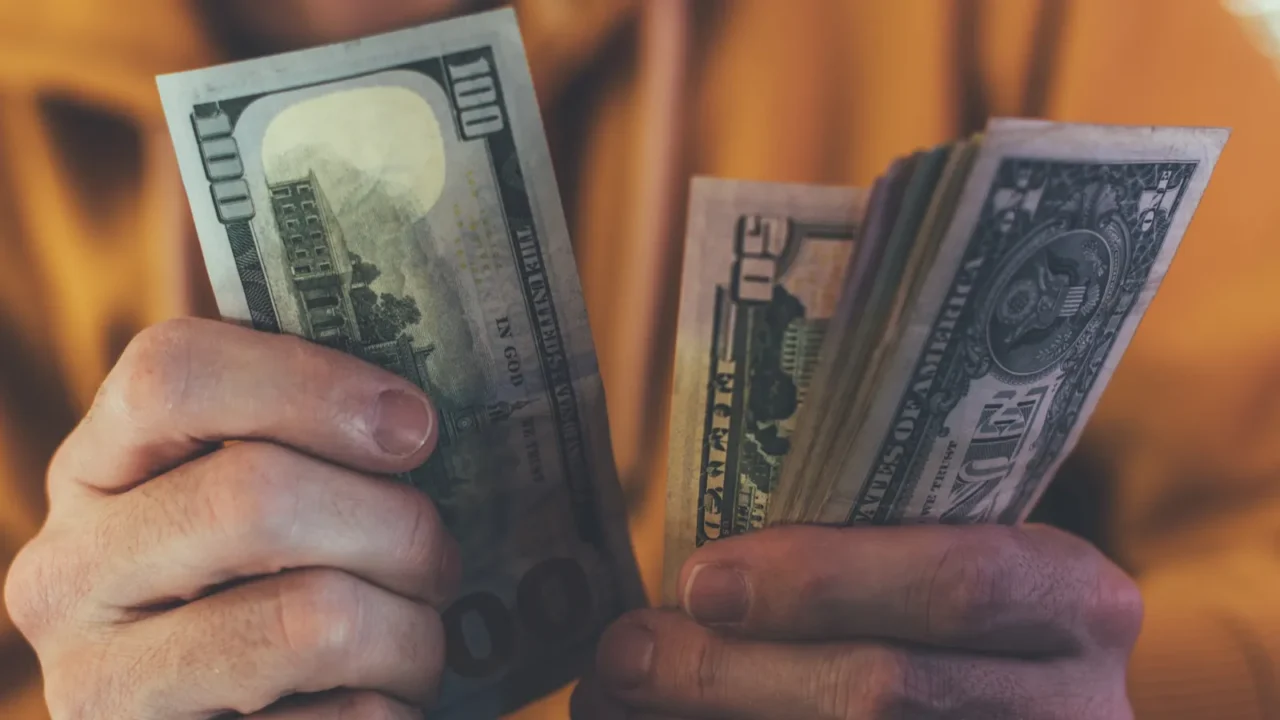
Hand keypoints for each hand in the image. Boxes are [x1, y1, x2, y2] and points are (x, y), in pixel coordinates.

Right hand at [4, 319, 459, 718]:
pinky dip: (396, 708)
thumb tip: (407, 410)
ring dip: (413, 630)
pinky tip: (377, 701)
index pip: (171, 373)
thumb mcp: (251, 499)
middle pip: (257, 497)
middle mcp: (71, 577)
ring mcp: (107, 687)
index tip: (416, 426)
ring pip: (316, 618)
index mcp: (94, 474)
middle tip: (437, 556)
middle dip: (398, 525)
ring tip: (416, 639)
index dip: (312, 384)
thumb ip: (298, 438)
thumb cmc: (266, 595)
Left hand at [572, 523, 1142, 719]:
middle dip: (731, 673)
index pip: (960, 582)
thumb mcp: (959, 566)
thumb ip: (867, 555)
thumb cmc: (967, 625)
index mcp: (1074, 599)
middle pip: (881, 693)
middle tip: (624, 652)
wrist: (1013, 707)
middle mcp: (1074, 704)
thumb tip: (690, 578)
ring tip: (617, 698)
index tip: (700, 579)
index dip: (824, 580)